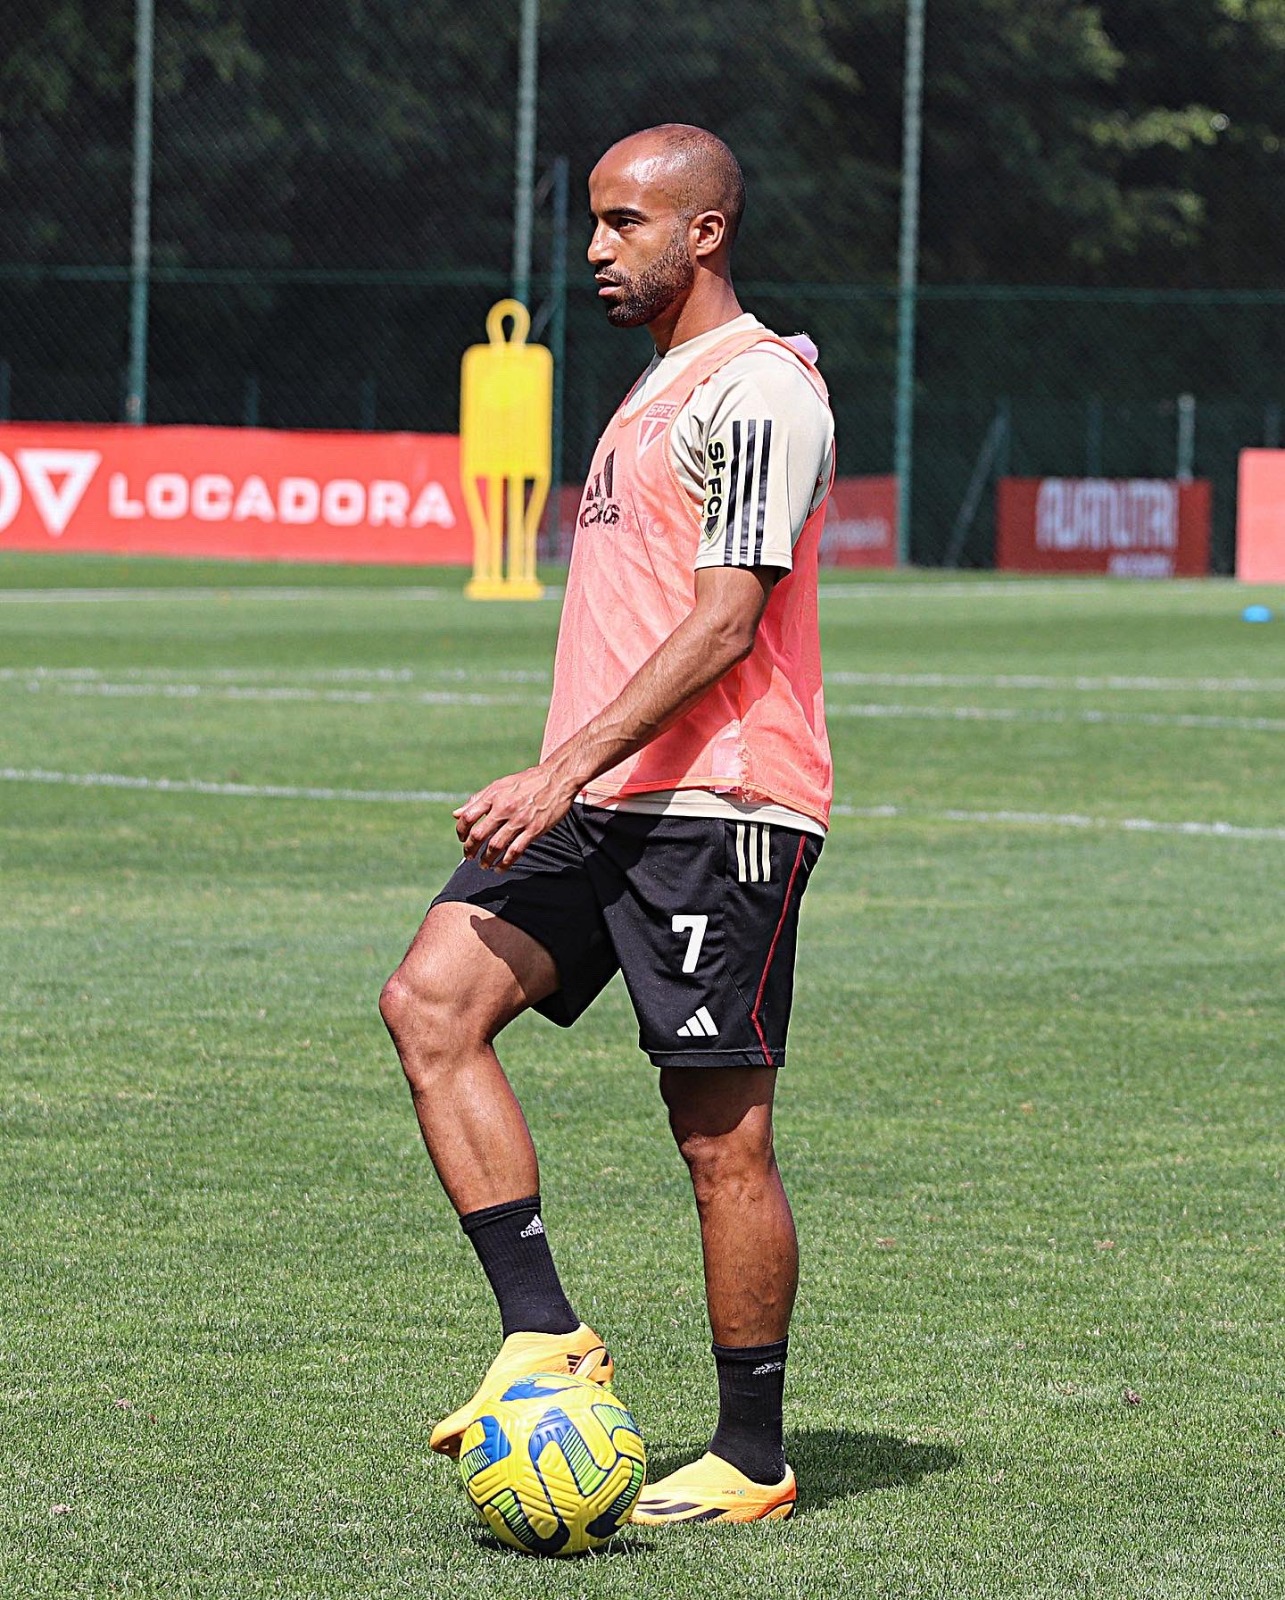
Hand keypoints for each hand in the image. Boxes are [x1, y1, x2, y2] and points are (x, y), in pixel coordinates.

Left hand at [453, 762, 578, 870]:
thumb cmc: (527, 781)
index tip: (462, 838)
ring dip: (487, 859)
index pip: (468, 816)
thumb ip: (477, 800)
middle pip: (479, 834)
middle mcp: (504, 808)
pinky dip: (505, 862)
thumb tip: (456, 814)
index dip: (461, 830)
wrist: (557, 779)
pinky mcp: (534, 830)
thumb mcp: (500, 785)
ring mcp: (520, 820)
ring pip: (496, 846)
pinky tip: (500, 868)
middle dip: (470, 849)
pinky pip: (516, 851)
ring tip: (484, 864)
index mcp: (494, 796)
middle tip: (469, 856)